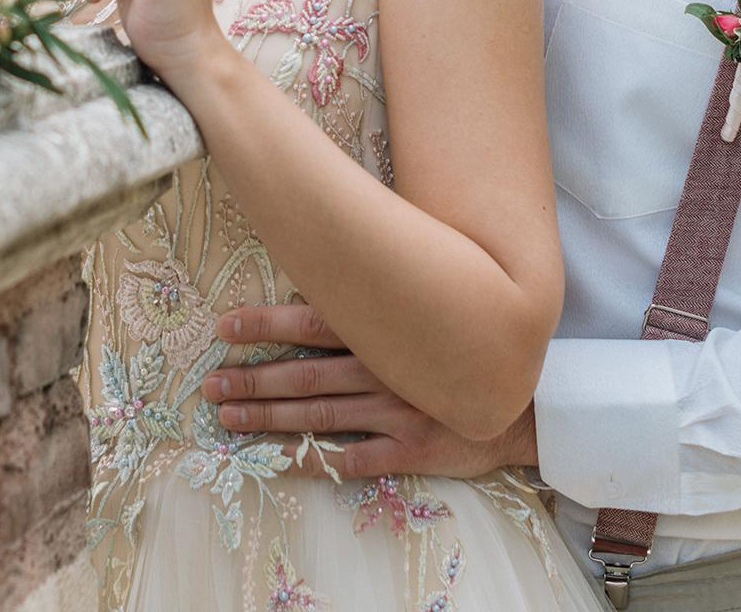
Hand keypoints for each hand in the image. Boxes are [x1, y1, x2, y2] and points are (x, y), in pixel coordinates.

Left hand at [203, 305, 539, 480]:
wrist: (529, 401)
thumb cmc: (470, 346)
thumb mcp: (431, 310)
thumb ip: (382, 300)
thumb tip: (323, 280)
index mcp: (388, 332)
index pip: (315, 323)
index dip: (267, 325)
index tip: (224, 328)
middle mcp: (388, 370)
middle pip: (305, 375)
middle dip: (253, 378)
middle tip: (210, 384)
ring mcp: (398, 413)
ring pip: (319, 415)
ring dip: (268, 417)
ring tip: (227, 416)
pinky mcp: (411, 451)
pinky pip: (352, 459)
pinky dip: (313, 460)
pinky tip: (277, 459)